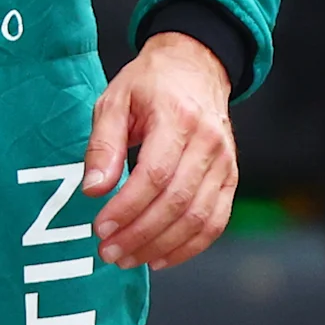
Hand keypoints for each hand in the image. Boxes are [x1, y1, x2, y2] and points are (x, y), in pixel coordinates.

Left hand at [81, 31, 237, 269]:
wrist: (196, 67)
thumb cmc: (151, 84)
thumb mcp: (115, 101)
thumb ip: (102, 145)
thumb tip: (94, 190)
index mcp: (178, 117)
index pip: (155, 174)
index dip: (127, 208)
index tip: (100, 227)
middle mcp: (209, 142)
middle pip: (177, 202)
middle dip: (139, 234)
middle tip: (108, 251)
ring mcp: (225, 162)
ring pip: (198, 218)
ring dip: (160, 246)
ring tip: (128, 258)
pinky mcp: (230, 178)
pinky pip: (215, 222)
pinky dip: (189, 247)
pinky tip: (160, 257)